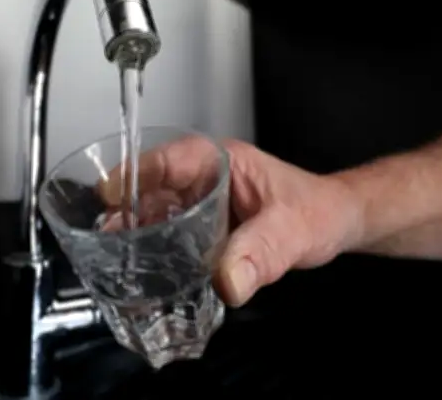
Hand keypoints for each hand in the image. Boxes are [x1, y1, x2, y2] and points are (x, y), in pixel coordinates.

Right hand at [99, 137, 363, 306]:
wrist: (337, 225)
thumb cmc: (318, 211)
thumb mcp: (292, 230)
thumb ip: (261, 254)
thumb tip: (227, 281)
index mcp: (222, 162)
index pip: (169, 158)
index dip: (134, 173)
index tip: (109, 192)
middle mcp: (207, 179)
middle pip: (153, 188)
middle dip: (125, 210)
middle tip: (104, 238)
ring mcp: (204, 204)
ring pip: (158, 213)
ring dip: (136, 233)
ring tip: (114, 260)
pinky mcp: (206, 229)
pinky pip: (172, 235)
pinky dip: (156, 251)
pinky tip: (146, 274)